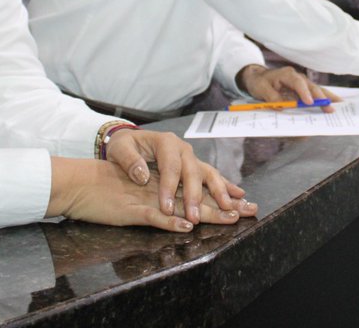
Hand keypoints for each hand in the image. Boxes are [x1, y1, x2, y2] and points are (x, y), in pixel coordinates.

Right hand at [46, 157, 247, 232]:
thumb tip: (180, 205)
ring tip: (228, 217)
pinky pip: (154, 215)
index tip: (243, 199)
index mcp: (163, 178)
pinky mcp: (131, 208)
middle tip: (248, 210)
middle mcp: (160, 184)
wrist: (79, 184)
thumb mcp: (137, 186)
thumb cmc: (106, 187)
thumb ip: (158, 193)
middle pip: (196, 191)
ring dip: (205, 211)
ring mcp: (147, 196)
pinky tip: (186, 225)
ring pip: (182, 203)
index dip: (220, 190)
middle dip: (224, 201)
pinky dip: (170, 220)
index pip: (196, 182)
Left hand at [102, 129, 257, 223]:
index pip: (170, 167)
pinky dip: (226, 186)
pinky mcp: (195, 166)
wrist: (130, 141)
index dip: (169, 188)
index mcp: (165, 142)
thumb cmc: (124, 146)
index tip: (165, 208)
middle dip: (195, 196)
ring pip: (209, 174)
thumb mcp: (119, 149)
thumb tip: (142, 175)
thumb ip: (129, 160)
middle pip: (193, 172)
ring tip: (229, 208)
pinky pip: (213, 176)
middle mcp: (182, 149)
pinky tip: (239, 196)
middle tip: (195, 217)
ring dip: (219, 192)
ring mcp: (192, 157)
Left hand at [237, 64, 338, 111]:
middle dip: (321, 97)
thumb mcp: (261, 89)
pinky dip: (324, 97)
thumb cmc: (260, 82)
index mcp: (286, 74)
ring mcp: (301, 82)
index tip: (309, 103)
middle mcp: (297, 76)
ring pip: (316, 89)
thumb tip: (283, 106)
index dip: (304, 92)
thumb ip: (272, 97)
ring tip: (339, 104)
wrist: (258, 77)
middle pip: (311, 86)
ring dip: (326, 96)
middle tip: (329, 107)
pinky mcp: (303, 88)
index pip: (297, 82)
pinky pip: (314, 92)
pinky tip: (333, 102)